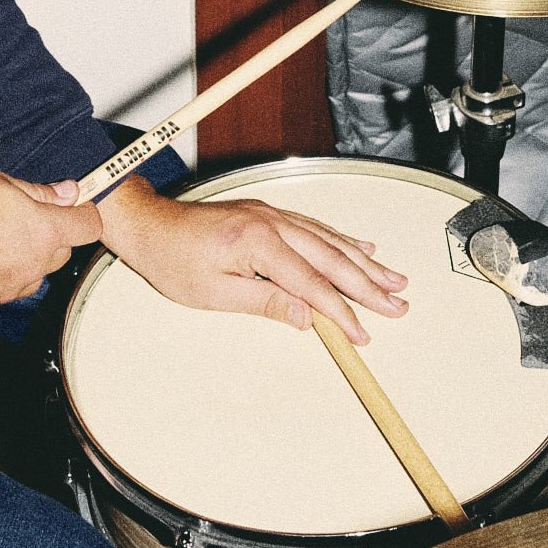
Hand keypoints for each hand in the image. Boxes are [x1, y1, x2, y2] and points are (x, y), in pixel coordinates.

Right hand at [0, 170, 100, 311]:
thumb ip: (40, 193)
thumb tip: (67, 193)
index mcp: (43, 232)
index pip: (89, 227)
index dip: (84, 213)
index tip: (74, 205)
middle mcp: (33, 266)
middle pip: (63, 254)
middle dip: (52, 236)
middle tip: (26, 216)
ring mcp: (10, 288)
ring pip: (35, 274)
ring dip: (27, 258)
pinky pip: (6, 288)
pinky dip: (1, 274)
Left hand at [97, 175, 407, 345]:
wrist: (148, 224)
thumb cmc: (172, 260)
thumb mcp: (213, 293)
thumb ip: (265, 303)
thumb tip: (307, 318)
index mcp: (258, 243)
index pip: (312, 284)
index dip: (342, 312)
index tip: (364, 333)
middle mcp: (272, 222)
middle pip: (332, 258)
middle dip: (369, 284)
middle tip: (399, 304)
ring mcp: (272, 214)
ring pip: (329, 240)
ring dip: (364, 261)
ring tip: (393, 278)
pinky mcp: (268, 214)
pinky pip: (316, 228)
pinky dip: (342, 240)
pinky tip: (361, 247)